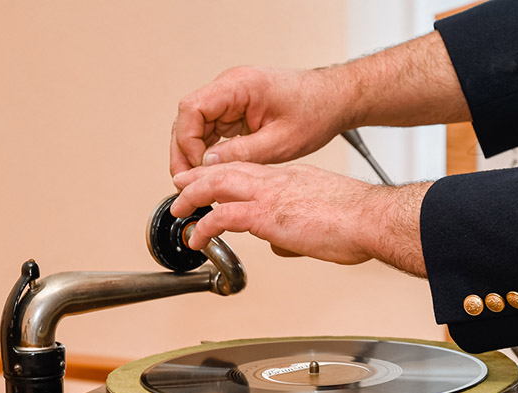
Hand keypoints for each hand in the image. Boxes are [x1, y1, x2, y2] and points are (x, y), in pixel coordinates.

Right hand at [171, 67, 349, 176]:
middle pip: (188, 117)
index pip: (192, 108)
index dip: (187, 141)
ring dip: (193, 152)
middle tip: (184, 181)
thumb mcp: (280, 142)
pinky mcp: (237, 108)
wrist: (334, 100)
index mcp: (239, 86)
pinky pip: (212, 128)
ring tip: (194, 182)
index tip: (195, 167)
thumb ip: (242, 153)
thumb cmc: (315, 111)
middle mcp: (230, 87)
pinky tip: (210, 171)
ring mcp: (232, 97)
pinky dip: (207, 149)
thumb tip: (209, 165)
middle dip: (183, 150)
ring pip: (197, 124)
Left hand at [171, 162, 429, 276]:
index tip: (211, 182)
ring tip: (178, 212)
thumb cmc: (359, 221)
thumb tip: (281, 246)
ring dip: (192, 197)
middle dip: (199, 178)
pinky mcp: (265, 215)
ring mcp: (268, 194)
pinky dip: (204, 226)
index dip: (225, 175)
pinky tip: (197, 238)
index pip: (249, 170)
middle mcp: (276, 179)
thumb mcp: (322, 220)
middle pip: (226, 169)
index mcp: (291, 177)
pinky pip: (221, 216)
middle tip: (180, 187)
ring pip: (216, 185)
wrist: (371, 218)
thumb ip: (296, 231)